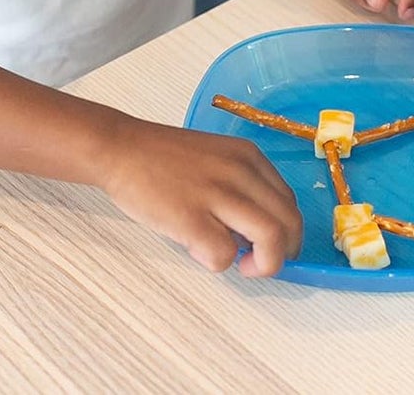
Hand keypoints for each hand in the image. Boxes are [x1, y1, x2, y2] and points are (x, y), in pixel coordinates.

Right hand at [98, 118, 302, 276]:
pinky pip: (224, 255)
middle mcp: (240, 171)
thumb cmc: (164, 159)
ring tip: (240, 264)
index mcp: (249, 156)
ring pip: (272, 239)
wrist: (122, 148)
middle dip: (283, 254)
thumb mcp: (217, 159)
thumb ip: (241, 186)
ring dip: (264, 264)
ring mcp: (217, 194)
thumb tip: (256, 232)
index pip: (291, 203)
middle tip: (258, 262)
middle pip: (290, 223)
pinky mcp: (191, 218)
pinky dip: (218, 263)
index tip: (267, 245)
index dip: (286, 232)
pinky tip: (198, 249)